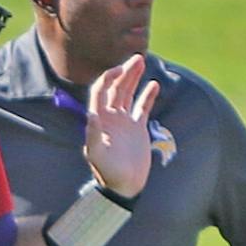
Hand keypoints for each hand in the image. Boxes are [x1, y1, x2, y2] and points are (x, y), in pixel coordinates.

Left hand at [82, 54, 161, 199]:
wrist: (123, 186)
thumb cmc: (108, 172)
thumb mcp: (97, 154)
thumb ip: (93, 134)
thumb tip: (91, 114)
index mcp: (99, 119)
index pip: (100, 91)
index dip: (108, 78)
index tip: (119, 70)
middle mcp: (110, 116)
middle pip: (116, 88)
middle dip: (124, 72)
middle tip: (136, 59)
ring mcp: (124, 121)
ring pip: (129, 93)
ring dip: (134, 78)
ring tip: (142, 61)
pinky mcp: (138, 128)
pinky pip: (143, 107)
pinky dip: (147, 95)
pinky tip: (154, 84)